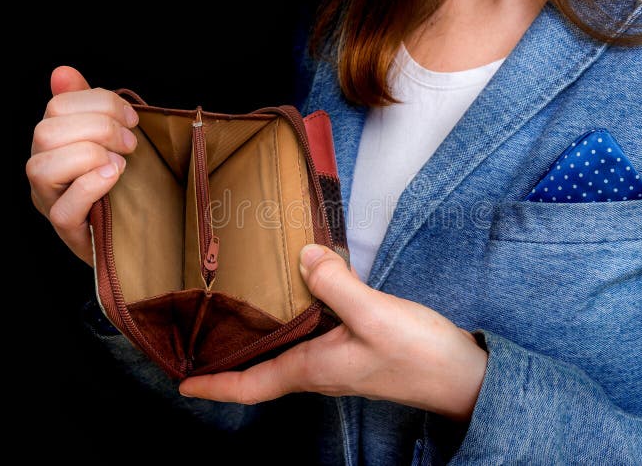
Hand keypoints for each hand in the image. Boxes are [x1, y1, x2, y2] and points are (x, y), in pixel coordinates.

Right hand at [26, 67, 138, 264]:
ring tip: (122, 164)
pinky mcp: (68, 230)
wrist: (141, 234)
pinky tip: (115, 177)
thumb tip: (63, 71)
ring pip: (43, 167)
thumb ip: (91, 106)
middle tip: (131, 143)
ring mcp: (51, 201)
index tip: (133, 118)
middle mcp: (44, 170)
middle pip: (47, 132)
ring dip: (91, 156)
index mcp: (54, 142)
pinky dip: (91, 185)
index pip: (58, 106)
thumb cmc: (125, 182)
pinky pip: (65, 208)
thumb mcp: (113, 140)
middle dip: (98, 128)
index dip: (98, 103)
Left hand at [180, 244, 488, 420]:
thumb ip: (337, 286)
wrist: (460, 375)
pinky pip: (308, 338)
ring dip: (255, 342)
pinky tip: (294, 299)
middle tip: (197, 341)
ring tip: (233, 317)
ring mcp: (337, 361)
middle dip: (226, 362)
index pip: (250, 386)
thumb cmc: (418, 356)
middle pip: (259, 371)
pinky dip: (289, 323)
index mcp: (313, 369)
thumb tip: (303, 256)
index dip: (214, 386)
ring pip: (283, 353)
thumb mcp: (374, 316)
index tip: (181, 382)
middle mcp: (318, 369)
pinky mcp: (354, 348)